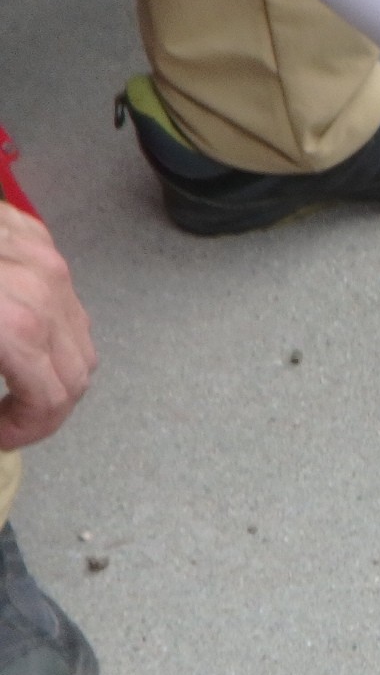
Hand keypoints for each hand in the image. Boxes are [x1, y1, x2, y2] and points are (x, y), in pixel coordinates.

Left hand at [0, 202, 94, 450]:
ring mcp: (46, 260)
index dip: (27, 430)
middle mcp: (45, 292)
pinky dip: (47, 324)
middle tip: (11, 418)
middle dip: (44, 407)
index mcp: (18, 327)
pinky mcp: (36, 236)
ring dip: (51, 367)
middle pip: (75, 373)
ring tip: (14, 376)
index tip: (1, 438)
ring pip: (78, 336)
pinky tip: (12, 328)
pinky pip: (62, 295)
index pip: (51, 399)